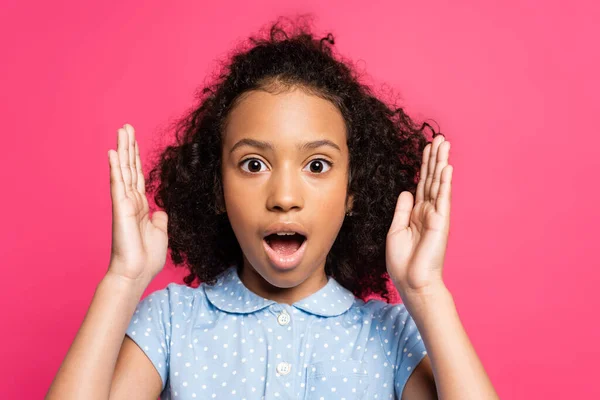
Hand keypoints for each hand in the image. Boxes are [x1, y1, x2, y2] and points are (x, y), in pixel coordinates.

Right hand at [107, 124, 168, 285]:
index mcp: (141, 206)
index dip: (137, 158)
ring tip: (121, 131)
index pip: (139, 176)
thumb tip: (159, 211)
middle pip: (131, 168)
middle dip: (129, 147)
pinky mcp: (121, 208)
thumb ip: (159, 218)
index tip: (134, 141)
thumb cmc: (147, 257)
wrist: (137, 272)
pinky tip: (114, 152)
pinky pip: (118, 184)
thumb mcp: (160, 232)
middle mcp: (131, 201)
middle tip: (126, 126)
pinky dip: (116, 167)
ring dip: (123, 150)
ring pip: (124, 170)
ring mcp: (125, 203)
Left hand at [386, 134, 452, 296]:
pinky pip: (442, 197)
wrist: (412, 282)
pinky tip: (446, 166)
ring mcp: (436, 215)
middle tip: (439, 137)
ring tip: (444, 143)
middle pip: (431, 178)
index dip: (424, 165)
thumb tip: (407, 190)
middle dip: (434, 157)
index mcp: (417, 213)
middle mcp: (428, 211)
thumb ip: (402, 209)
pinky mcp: (440, 222)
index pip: (421, 183)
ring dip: (441, 162)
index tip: (426, 148)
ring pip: (438, 183)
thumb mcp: (396, 230)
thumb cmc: (403, 262)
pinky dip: (444, 181)